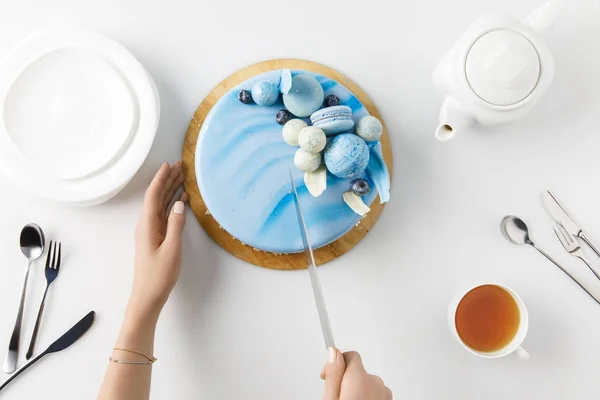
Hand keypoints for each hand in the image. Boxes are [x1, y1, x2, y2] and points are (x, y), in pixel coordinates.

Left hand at [129, 161, 187, 321]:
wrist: (147, 297)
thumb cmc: (158, 276)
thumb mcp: (172, 250)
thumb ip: (176, 225)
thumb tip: (180, 204)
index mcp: (148, 225)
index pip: (153, 195)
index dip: (161, 179)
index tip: (169, 164)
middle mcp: (147, 225)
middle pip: (156, 197)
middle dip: (167, 180)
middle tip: (180, 166)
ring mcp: (150, 232)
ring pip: (160, 205)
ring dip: (170, 190)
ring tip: (182, 177)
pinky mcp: (155, 238)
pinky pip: (164, 215)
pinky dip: (173, 204)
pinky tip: (181, 200)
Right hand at [321, 348, 391, 399]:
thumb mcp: (332, 399)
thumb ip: (333, 374)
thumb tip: (333, 352)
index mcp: (360, 378)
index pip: (350, 355)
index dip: (335, 364)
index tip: (327, 377)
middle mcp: (376, 382)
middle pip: (357, 371)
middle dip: (346, 380)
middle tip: (336, 396)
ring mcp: (385, 392)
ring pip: (366, 383)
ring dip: (357, 391)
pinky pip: (375, 393)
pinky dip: (367, 397)